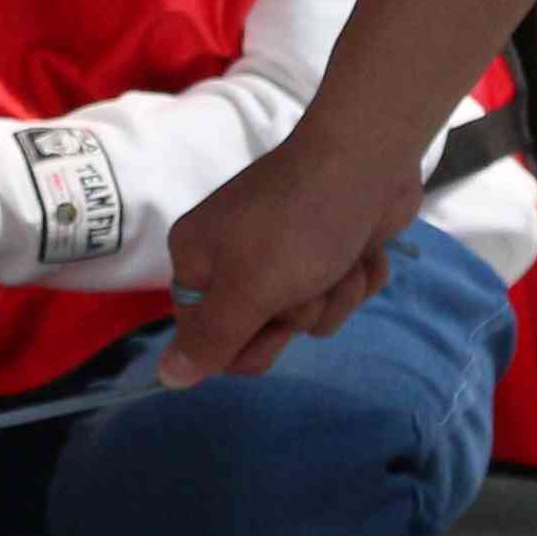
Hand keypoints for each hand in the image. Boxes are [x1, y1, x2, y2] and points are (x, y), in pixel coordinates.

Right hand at [159, 129, 421, 384]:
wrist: (370, 156)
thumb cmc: (299, 224)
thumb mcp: (248, 289)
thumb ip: (210, 339)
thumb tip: (166, 378)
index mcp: (198, 259)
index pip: (207, 338)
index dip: (245, 342)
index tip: (271, 318)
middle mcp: (235, 255)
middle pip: (263, 330)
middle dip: (299, 313)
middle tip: (309, 280)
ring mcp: (285, 250)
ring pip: (311, 315)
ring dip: (336, 293)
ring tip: (343, 256)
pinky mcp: (331, 245)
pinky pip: (342, 291)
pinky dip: (359, 275)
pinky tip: (364, 248)